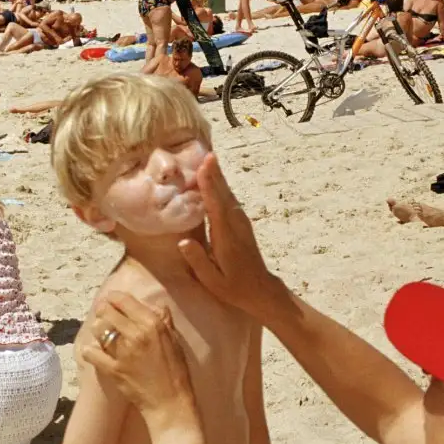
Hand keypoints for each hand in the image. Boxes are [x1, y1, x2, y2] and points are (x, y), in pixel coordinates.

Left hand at [82, 292, 197, 421]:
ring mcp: (122, 352)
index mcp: (152, 324)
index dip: (114, 297)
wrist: (171, 403)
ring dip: (97, 329)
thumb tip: (157, 305)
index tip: (111, 300)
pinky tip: (93, 350)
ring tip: (102, 333)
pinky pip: (91, 353)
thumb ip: (164, 321)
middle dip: (103, 310)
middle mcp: (135, 334)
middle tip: (104, 314)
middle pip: (106, 311)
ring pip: (97, 329)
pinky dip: (90, 350)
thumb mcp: (175, 342)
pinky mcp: (113, 369)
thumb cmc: (176, 373)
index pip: (124, 300)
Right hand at [178, 153, 284, 317]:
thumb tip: (183, 241)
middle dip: (215, 174)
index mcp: (226, 237)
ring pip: (228, 195)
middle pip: (224, 194)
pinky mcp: (242, 224)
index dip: (209, 186)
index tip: (204, 167)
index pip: (216, 206)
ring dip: (219, 178)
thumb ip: (197, 260)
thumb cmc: (233, 288)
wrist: (261, 290)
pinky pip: (230, 200)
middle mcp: (235, 225)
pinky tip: (216, 180)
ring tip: (209, 160)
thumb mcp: (212, 281)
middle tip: (207, 154)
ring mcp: (241, 223)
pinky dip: (222, 187)